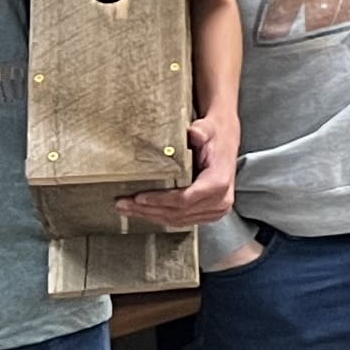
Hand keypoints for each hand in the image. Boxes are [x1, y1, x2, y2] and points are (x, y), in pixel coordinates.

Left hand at [118, 105, 238, 229]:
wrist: (226, 139)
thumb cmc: (215, 135)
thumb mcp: (208, 129)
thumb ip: (201, 131)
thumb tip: (193, 133)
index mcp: (219, 182)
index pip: (185, 199)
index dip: (160, 200)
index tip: (139, 198)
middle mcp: (220, 200)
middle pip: (179, 212)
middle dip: (148, 210)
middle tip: (123, 205)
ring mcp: (217, 209)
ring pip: (179, 220)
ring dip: (151, 216)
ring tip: (128, 209)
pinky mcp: (210, 213)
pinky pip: (183, 220)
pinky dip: (162, 217)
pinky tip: (145, 212)